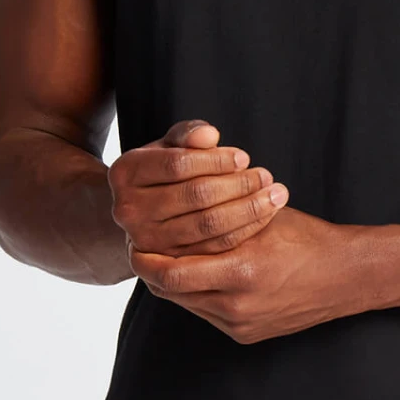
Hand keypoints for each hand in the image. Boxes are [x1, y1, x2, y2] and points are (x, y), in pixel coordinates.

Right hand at [108, 118, 288, 257]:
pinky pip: (213, 250)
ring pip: (207, 226)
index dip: (217, 160)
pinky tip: (263, 217)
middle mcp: (128, 209)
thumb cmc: (164, 170)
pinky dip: (243, 233)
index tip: (244, 158)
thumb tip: (210, 136)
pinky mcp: (166, 264)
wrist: (142, 213)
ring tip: (274, 196)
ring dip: (248, 210)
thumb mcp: (170, 145)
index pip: (179, 164)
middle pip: (196, 196)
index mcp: (126, 172)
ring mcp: (145, 241)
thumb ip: (188, 134)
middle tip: (267, 177)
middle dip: (239, 185)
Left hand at [130, 203, 367, 343]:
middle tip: (140, 249)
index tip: (136, 238)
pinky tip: (197, 273)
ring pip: (185, 303)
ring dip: (171, 282)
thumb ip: (219, 214)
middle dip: (151, 270)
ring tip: (164, 258)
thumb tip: (176, 200)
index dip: (147, 256)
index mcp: (241, 270)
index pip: (170, 271)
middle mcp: (237, 305)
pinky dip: (196, 293)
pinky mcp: (246, 335)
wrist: (345, 276)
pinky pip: (206, 312)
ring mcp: (240, 324)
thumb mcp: (261, 215)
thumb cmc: (305, 237)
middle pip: (170, 291)